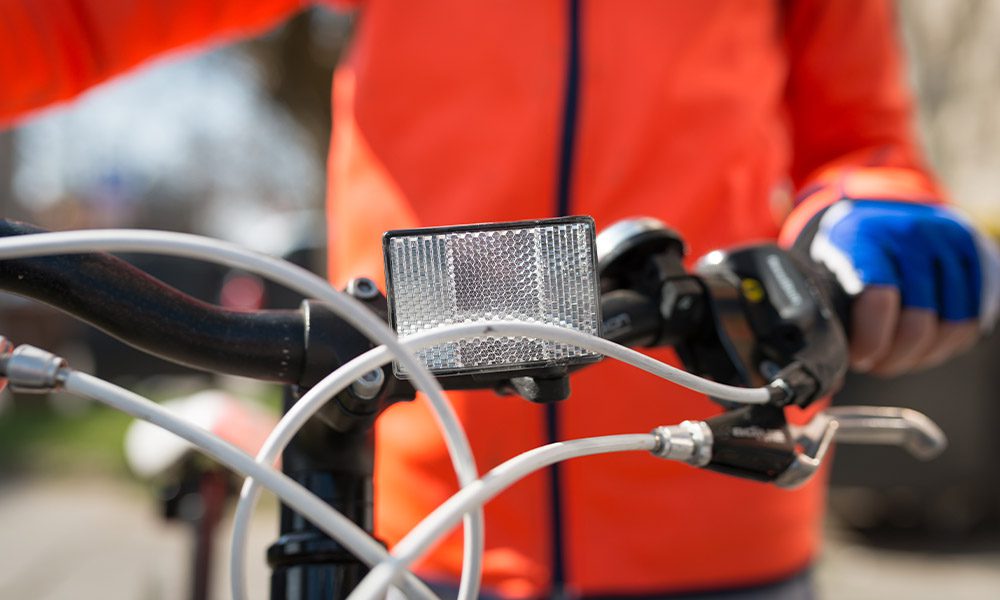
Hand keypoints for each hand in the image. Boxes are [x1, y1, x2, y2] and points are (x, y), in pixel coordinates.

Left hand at [799, 200, 999, 375]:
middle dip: (894, 357)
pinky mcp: (977, 255)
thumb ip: (827, 311)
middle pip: (918, 323)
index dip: (870, 341)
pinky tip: (922, 345)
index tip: (858, 357)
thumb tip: (830, 378)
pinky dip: (948, 342)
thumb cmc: (846, 256)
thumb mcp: (822, 271)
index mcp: (864, 235)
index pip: (878, 298)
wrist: (882, 215)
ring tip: (896, 356)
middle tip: (875, 363)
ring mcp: (949, 243)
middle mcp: (911, 233)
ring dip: (922, 355)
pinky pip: (973, 320)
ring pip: (952, 327)